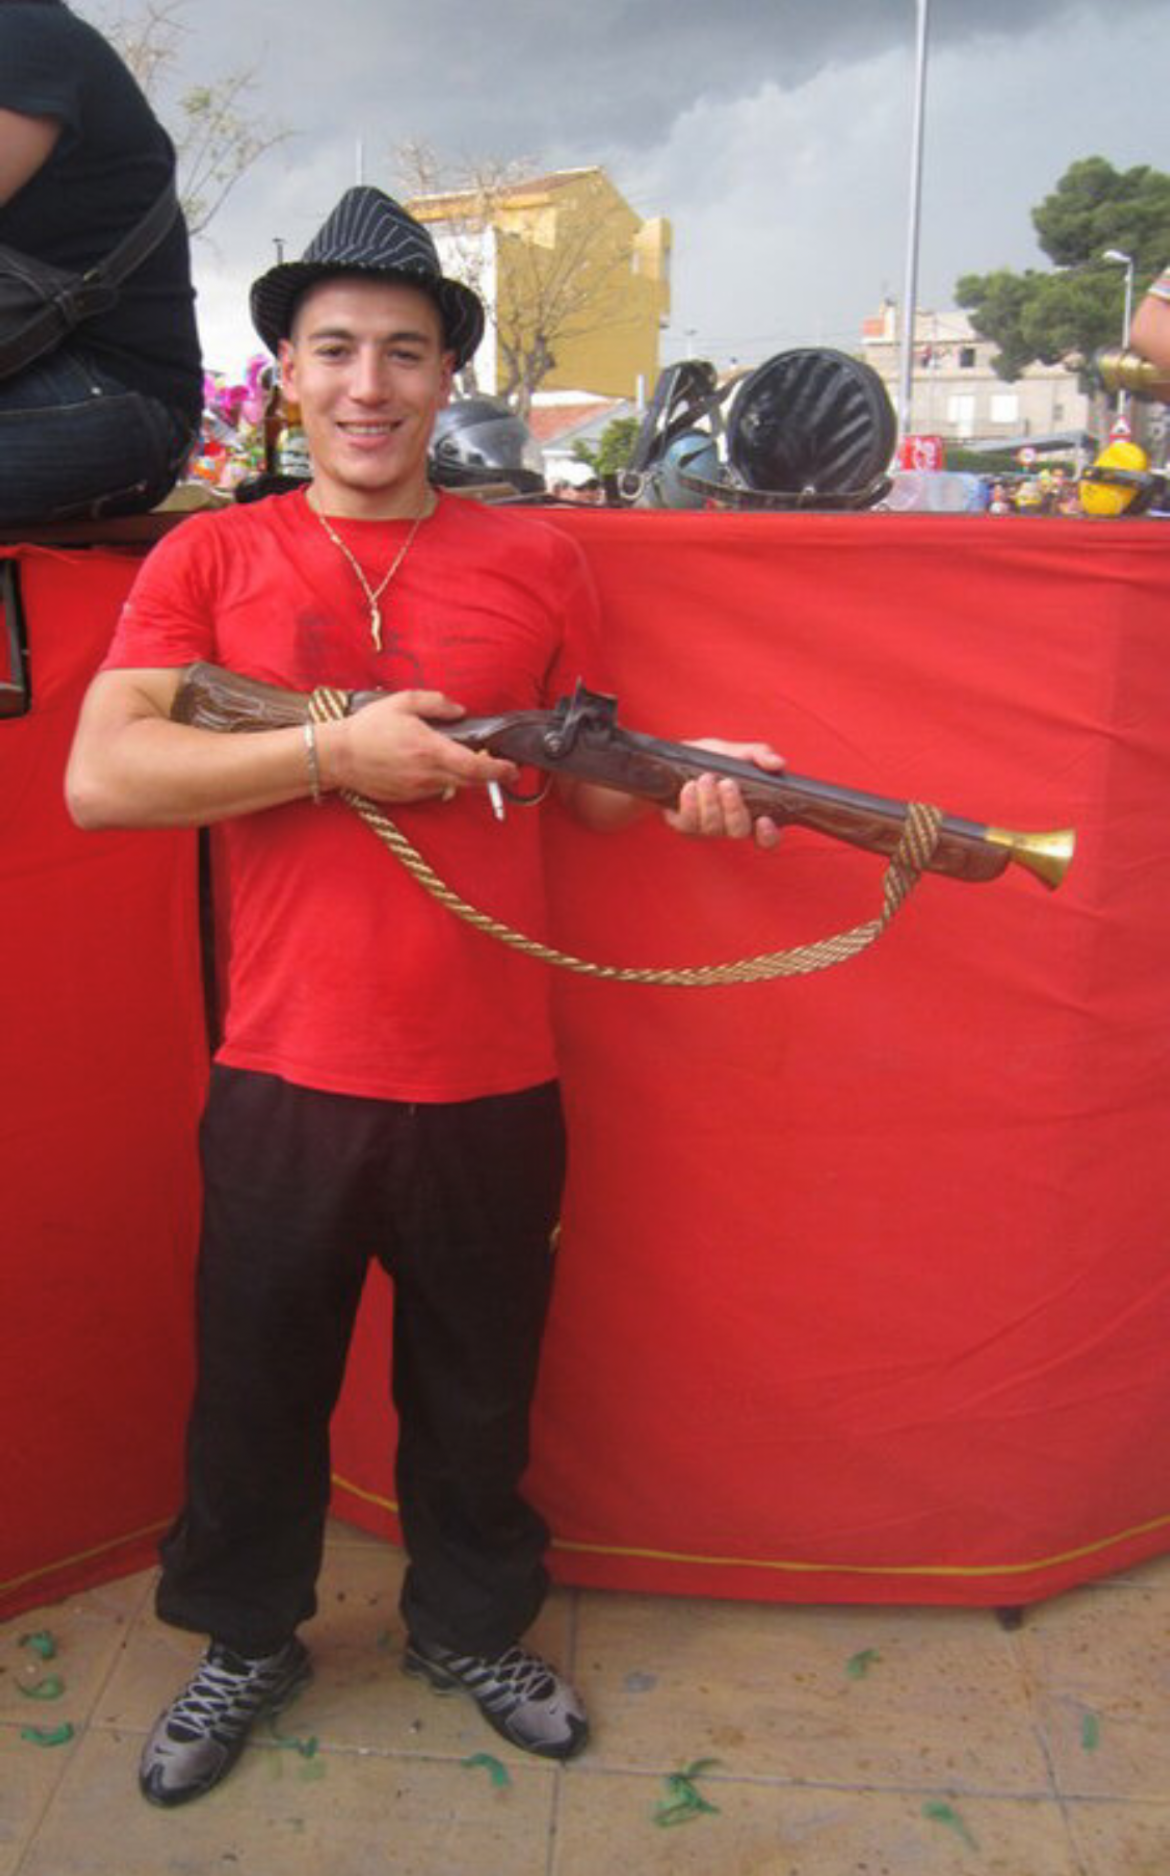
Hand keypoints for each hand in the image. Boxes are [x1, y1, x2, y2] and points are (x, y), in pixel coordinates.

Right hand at [319, 691, 518, 803]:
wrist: (338, 756)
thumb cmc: (369, 727)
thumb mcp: (403, 702)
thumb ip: (436, 703)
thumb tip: (460, 710)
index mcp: (430, 749)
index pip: (475, 766)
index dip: (499, 770)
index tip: (512, 768)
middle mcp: (428, 774)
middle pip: (471, 781)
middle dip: (489, 775)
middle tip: (501, 765)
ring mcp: (418, 789)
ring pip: (453, 786)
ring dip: (462, 775)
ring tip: (456, 757)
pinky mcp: (408, 798)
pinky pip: (434, 790)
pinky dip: (440, 779)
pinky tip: (427, 764)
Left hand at [664, 739, 784, 850]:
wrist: (674, 758)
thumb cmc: (712, 759)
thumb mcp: (737, 752)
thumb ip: (759, 755)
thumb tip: (778, 763)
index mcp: (750, 812)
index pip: (767, 838)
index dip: (769, 836)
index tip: (764, 819)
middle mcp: (729, 825)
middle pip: (739, 832)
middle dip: (734, 808)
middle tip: (727, 783)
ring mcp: (706, 828)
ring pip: (713, 827)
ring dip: (710, 801)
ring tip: (706, 778)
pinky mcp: (684, 826)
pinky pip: (688, 824)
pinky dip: (690, 804)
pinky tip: (689, 787)